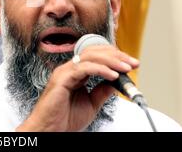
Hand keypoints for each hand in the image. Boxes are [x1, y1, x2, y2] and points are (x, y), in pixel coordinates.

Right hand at [16, 45, 139, 131]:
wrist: (49, 130)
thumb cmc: (63, 119)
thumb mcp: (91, 104)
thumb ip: (101, 91)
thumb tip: (115, 83)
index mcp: (75, 73)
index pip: (95, 56)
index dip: (114, 57)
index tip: (130, 63)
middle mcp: (69, 69)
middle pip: (93, 52)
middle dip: (116, 56)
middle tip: (132, 63)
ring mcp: (64, 72)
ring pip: (89, 57)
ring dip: (111, 60)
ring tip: (125, 68)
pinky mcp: (62, 79)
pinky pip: (83, 68)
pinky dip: (100, 69)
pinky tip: (112, 75)